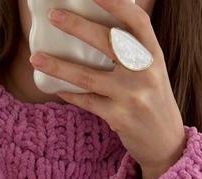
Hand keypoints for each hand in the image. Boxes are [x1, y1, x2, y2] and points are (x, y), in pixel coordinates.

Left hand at [28, 0, 185, 178]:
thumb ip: (133, 51)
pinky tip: (55, 88)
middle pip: (107, 42)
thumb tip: (102, 25)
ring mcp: (131, 96)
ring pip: (88, 76)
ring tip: (36, 58)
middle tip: (53, 16)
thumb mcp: (152, 70)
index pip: (136, 21)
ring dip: (59, 66)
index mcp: (154, 55)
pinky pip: (87, 102)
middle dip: (77, 26)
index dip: (116, 4)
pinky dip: (69, 94)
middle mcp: (144, 73)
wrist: (166, 142)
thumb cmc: (153, 100)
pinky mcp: (118, 118)